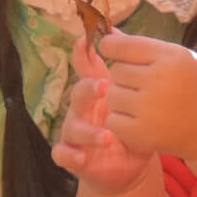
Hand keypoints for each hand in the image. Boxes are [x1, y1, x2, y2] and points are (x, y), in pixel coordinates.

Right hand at [53, 48, 157, 192]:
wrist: (129, 163)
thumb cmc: (130, 126)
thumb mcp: (133, 102)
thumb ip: (126, 73)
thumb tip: (118, 33)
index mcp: (96, 93)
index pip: (86, 70)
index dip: (82, 55)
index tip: (83, 41)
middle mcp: (81, 109)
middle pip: (78, 94)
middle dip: (89, 89)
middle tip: (105, 87)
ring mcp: (75, 133)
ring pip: (72, 127)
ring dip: (87, 132)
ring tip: (107, 137)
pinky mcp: (72, 156)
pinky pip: (62, 154)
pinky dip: (69, 156)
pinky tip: (82, 157)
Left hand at [95, 33, 196, 159]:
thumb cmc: (193, 86)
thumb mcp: (177, 58)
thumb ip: (142, 46)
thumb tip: (107, 30)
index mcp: (171, 57)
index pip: (122, 46)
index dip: (110, 46)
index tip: (111, 49)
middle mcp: (160, 80)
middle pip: (116, 71)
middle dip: (124, 76)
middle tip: (143, 85)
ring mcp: (150, 108)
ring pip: (111, 95)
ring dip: (121, 99)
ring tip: (142, 102)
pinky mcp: (142, 133)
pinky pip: (112, 120)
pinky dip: (122, 121)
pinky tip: (140, 119)